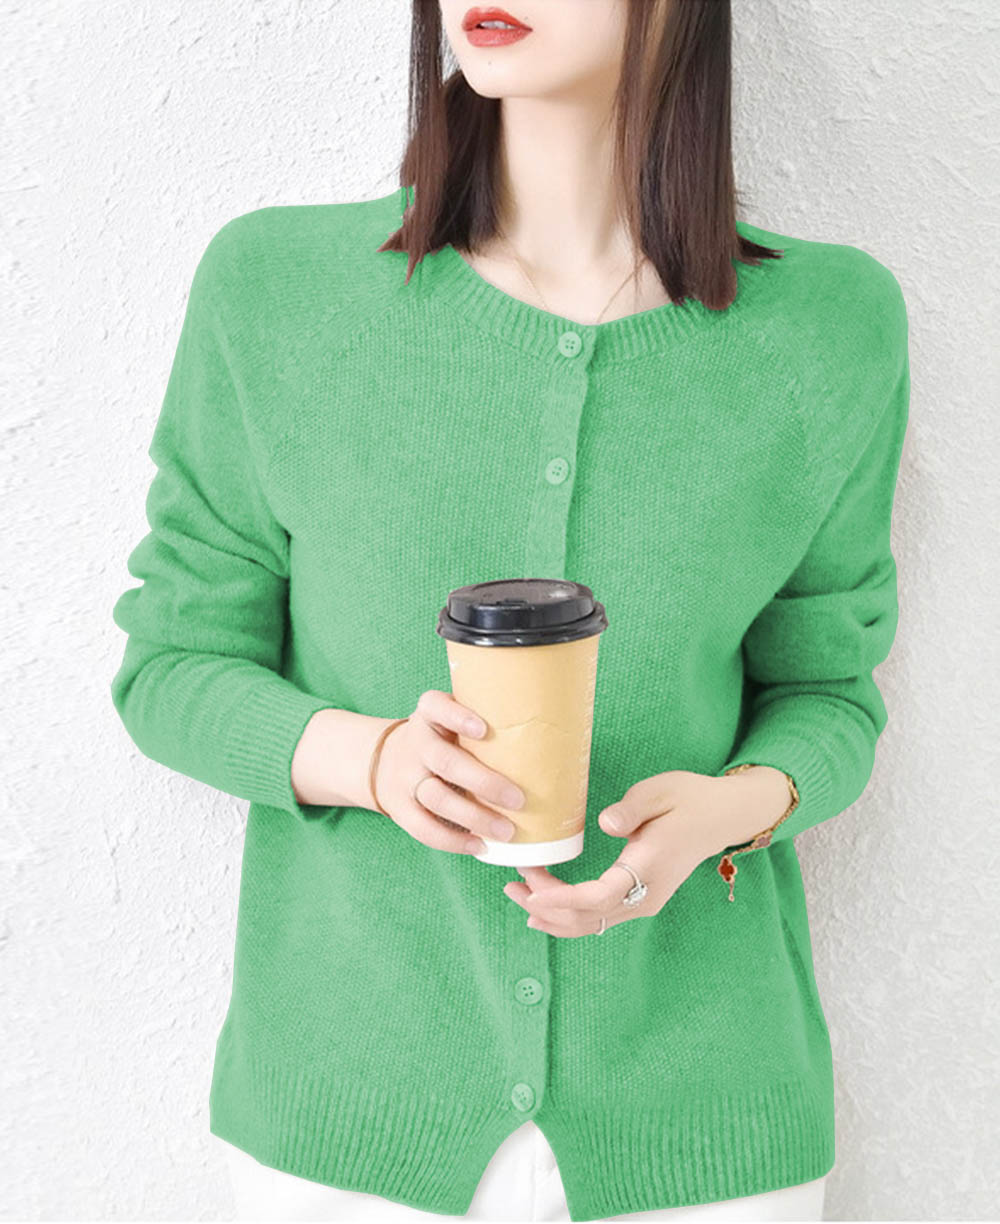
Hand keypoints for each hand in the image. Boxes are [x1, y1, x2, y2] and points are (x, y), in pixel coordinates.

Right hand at [374, 689, 526, 855]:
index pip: (437, 707)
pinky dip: (452, 840)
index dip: (458, 717)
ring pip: (436, 798)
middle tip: (519, 799)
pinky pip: (423, 828)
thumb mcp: (453, 720)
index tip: (484, 730)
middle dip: (483, 782)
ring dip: (474, 816)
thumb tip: (557, 740)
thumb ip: (489, 723)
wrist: (385, 761)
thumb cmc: (444, 739)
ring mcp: (405, 776)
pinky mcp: (400, 807)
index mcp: (430, 714)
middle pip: (445, 761)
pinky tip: (480, 845)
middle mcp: (416, 742)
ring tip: (508, 831)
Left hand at [501, 767, 788, 935]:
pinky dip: (568, 915)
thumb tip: (606, 823)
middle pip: (587, 917)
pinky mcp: (639, 899)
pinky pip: (599, 918)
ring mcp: (643, 902)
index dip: (560, 899)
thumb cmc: (689, 800)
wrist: (721, 817)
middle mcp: (645, 896)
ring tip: (517, 895)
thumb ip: (633, 807)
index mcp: (648, 869)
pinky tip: (544, 909)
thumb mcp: (661, 791)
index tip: (529, 889)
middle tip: (510, 884)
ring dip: (552, 914)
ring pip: (591, 923)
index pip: (598, 898)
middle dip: (544, 906)